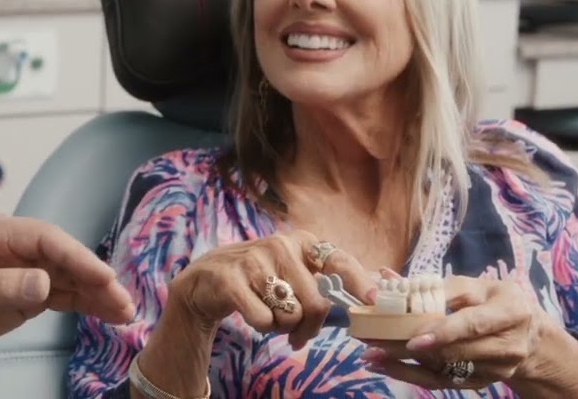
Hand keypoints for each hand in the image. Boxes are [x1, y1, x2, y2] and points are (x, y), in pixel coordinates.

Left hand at [0, 213, 136, 348]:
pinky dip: (87, 304)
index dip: (77, 257)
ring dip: (98, 294)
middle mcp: (18, 248)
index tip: (103, 276)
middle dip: (96, 277)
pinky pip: (64, 296)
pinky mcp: (29, 293)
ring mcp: (26, 270)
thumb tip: (44, 283)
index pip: (47, 240)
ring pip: (71, 278)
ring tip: (126, 312)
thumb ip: (1, 286)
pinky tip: (110, 314)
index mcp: (0, 234)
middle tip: (123, 299)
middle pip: (66, 258)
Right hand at [170, 230, 377, 350]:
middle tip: (297, 334)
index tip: (373, 301)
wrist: (204, 281)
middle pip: (316, 303)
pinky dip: (261, 326)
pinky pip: (263, 320)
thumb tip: (367, 299)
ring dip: (282, 327)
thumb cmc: (257, 280)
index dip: (359, 282)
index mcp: (301, 241)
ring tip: (269, 315)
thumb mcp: (291, 272)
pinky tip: (251, 313)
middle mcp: (280, 244)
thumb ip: (324, 283)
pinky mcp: (230, 279)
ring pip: (290, 315)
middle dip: (309, 328)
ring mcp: (253, 260)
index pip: (338, 261)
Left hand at [362, 275, 542, 389]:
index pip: (474, 324)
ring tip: (372, 356)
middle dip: (412, 348)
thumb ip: (435, 285)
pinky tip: (385, 366)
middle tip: (375, 343)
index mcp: (511, 312)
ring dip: (406, 364)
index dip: (444, 331)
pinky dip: (411, 375)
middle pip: (457, 351)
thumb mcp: (474, 286)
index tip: (414, 337)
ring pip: (447, 369)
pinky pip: (443, 381)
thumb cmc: (493, 301)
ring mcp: (498, 369)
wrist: (526, 334)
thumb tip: (388, 276)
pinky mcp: (483, 382)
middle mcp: (509, 345)